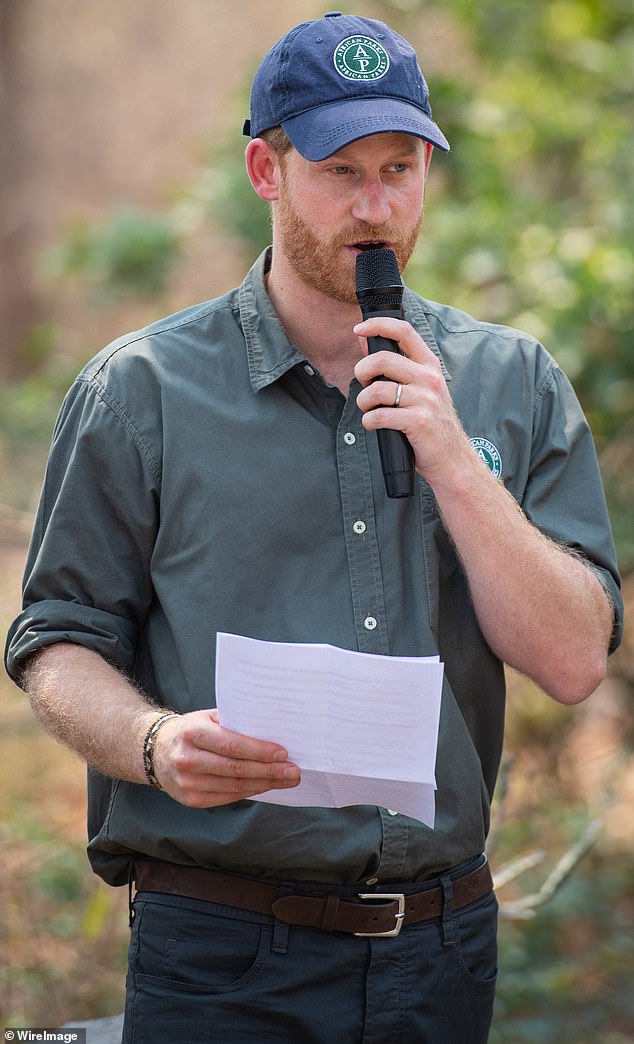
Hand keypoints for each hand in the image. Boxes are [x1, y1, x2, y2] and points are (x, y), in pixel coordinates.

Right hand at [151, 709, 300, 807]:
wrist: (155, 751)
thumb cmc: (190, 730)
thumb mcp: (207, 717)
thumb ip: (234, 722)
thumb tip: (271, 729)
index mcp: (193, 733)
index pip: (232, 745)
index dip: (259, 751)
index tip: (283, 753)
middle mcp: (187, 759)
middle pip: (236, 769)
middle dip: (269, 771)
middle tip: (293, 771)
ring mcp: (187, 783)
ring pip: (234, 787)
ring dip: (264, 784)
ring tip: (286, 780)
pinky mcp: (191, 799)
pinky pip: (227, 797)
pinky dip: (250, 792)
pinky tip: (265, 786)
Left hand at [353, 317, 472, 489]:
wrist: (453, 459)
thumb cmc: (431, 424)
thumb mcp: (422, 390)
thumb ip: (399, 369)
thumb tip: (366, 346)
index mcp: (430, 366)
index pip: (404, 331)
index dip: (378, 325)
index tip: (359, 328)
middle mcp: (429, 379)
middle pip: (382, 360)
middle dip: (362, 371)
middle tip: (363, 384)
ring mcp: (425, 400)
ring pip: (376, 390)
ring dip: (363, 402)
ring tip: (369, 410)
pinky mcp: (418, 422)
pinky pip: (378, 415)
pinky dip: (369, 421)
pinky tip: (374, 425)